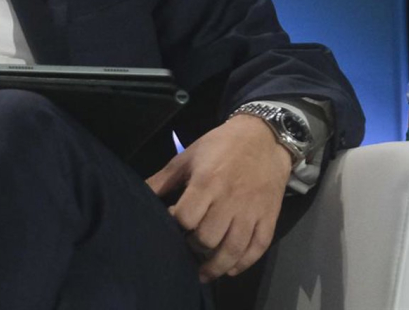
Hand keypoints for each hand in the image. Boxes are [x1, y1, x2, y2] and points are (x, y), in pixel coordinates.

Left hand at [146, 113, 291, 282]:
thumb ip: (163, 180)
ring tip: (203, 272)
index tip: (173, 222)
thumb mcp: (187, 156)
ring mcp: (251, 212)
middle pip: (208, 238)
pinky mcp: (268, 218)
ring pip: (232, 249)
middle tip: (188, 243)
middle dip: (193, 246)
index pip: (186, 218)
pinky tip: (229, 268)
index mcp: (207, 183)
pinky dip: (243, 263)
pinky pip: (257, 248)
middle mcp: (230, 201)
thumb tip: (139, 194)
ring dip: (216, 266)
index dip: (175, 224)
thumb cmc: (220, 145)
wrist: (263, 138)